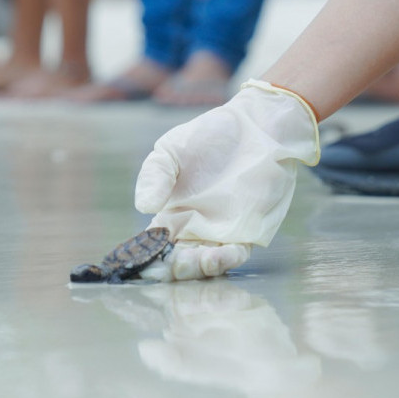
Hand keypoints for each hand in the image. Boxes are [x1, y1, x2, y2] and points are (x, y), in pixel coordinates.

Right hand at [135, 80, 319, 279]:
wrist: (255, 127)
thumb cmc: (209, 136)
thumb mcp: (172, 150)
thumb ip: (154, 175)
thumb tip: (144, 206)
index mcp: (170, 215)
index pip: (153, 246)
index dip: (146, 257)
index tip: (143, 261)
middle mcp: (193, 230)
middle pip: (177, 263)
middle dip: (172, 270)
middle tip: (172, 265)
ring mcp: (219, 233)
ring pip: (204, 265)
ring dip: (198, 269)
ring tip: (197, 260)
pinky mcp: (246, 232)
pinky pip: (235, 255)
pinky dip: (227, 260)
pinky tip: (222, 253)